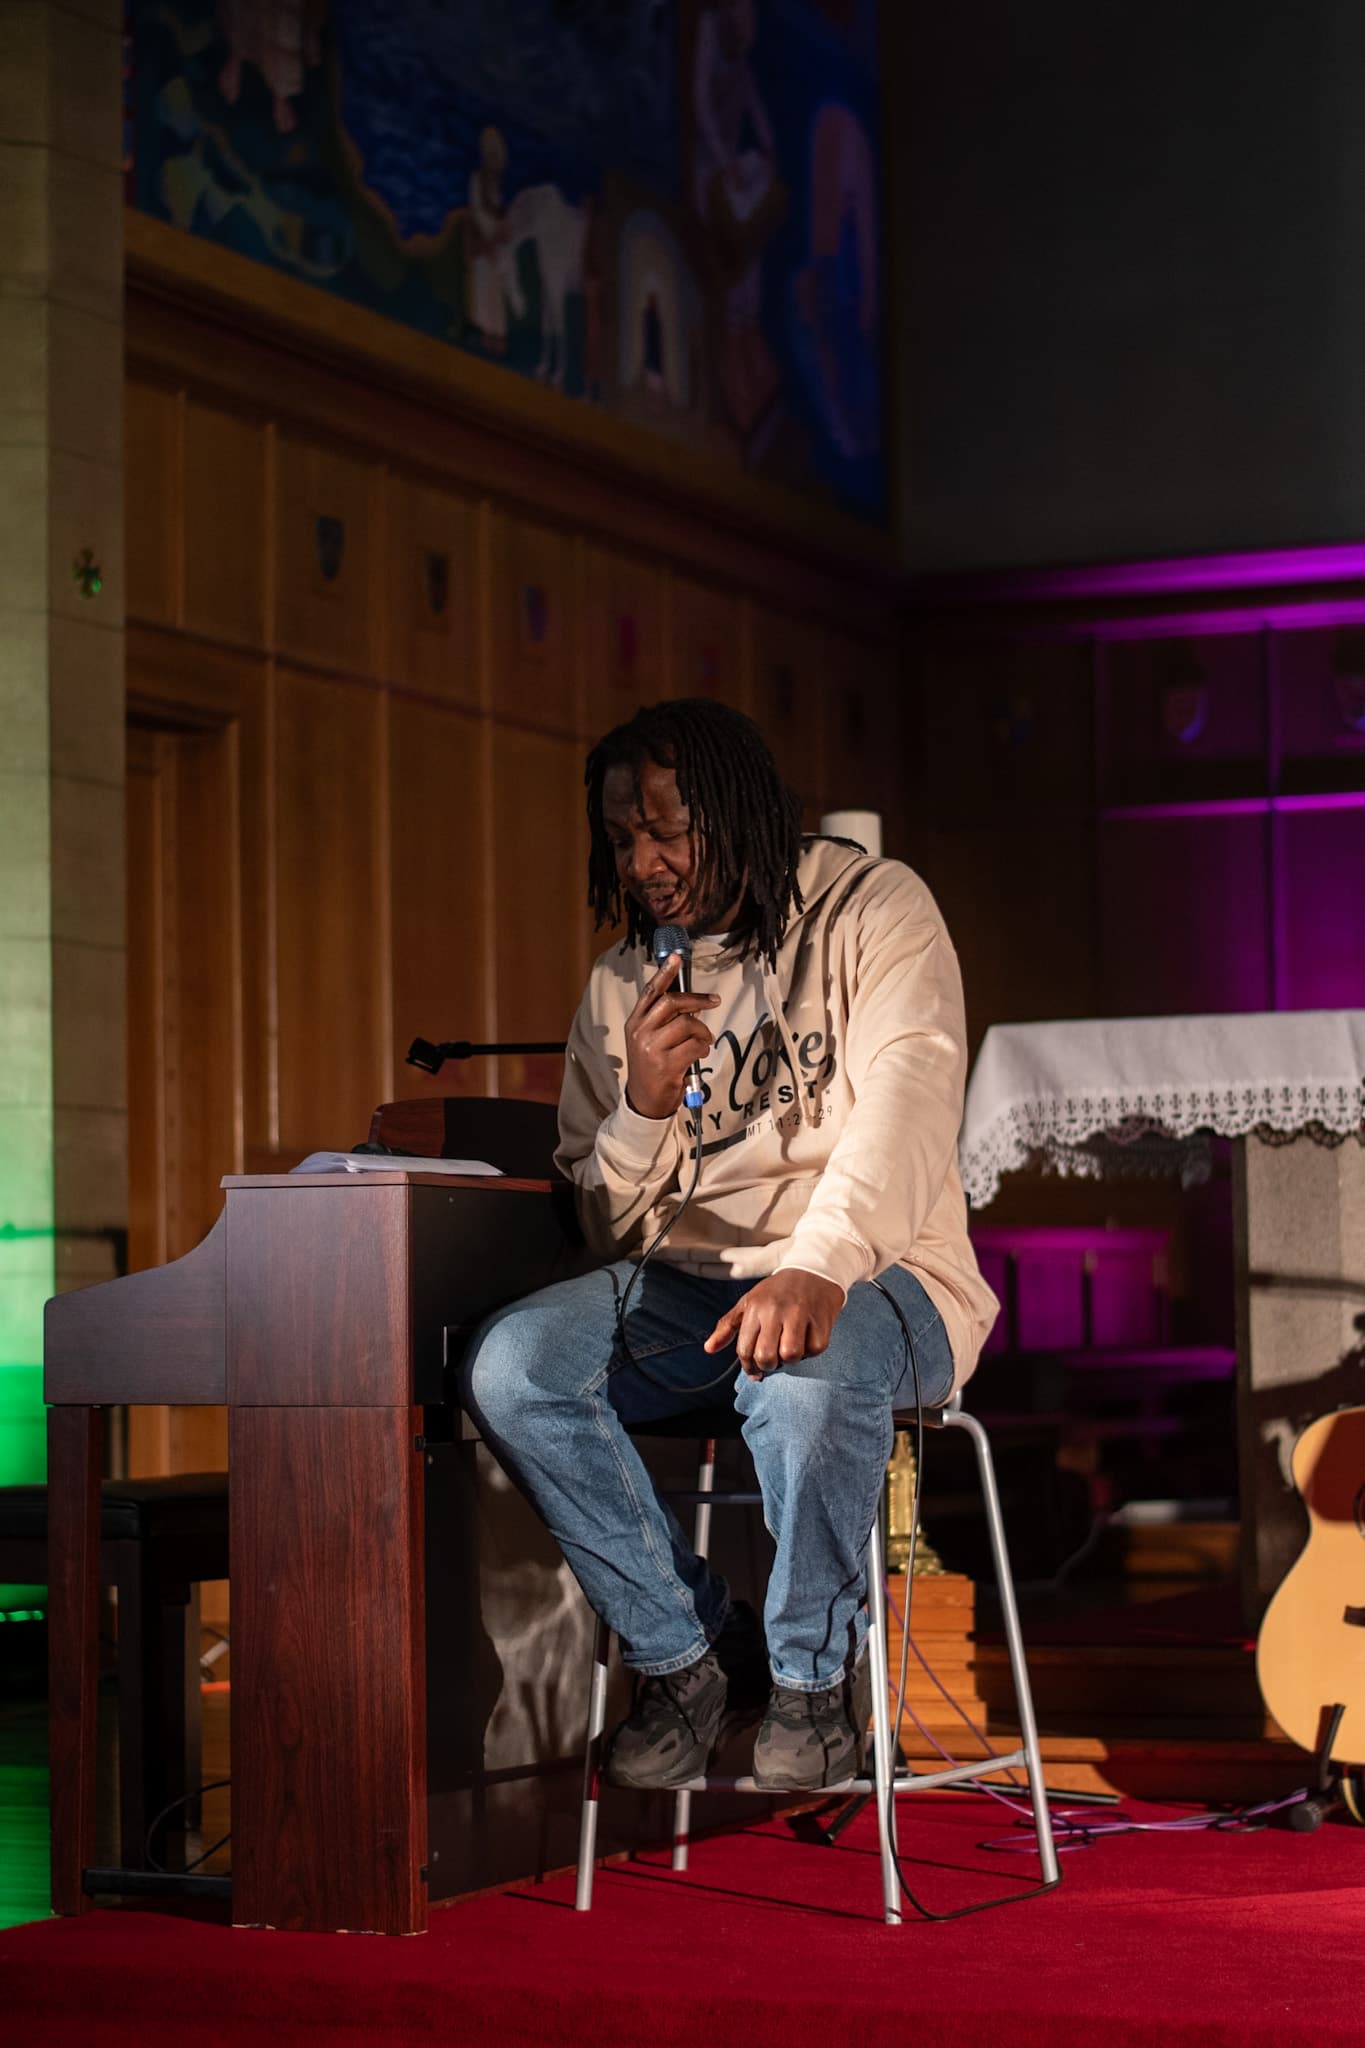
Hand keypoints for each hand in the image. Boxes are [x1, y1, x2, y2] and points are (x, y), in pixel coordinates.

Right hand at [624, 953, 719, 1120]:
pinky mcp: (666, 1065)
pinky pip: (696, 1046)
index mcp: (635, 1023)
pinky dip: (703, 1048)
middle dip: (697, 1000)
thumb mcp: (650, 1041)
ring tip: (703, 1040)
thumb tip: (693, 1002)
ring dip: (702, 1031)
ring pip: (687, 1024)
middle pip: (672, 1002)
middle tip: (714, 1001)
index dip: (664, 972)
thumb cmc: (652, 1068)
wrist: (645, 1102)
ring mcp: (652, 1049)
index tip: (677, 957)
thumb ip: (666, 1020)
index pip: (650, 992)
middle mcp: (640, 1033)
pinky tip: (698, 1055)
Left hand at [703, 1270, 845, 1380]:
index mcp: (755, 1307)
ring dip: (790, 1358)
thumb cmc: (777, 1291)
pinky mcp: (822, 1320)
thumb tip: (708, 1349)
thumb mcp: (749, 1302)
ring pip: (790, 1356)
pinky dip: (811, 1350)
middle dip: (769, 1365)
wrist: (814, 1270)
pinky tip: (807, 1337)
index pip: (744, 1350)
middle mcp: (775, 1310)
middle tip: (774, 1358)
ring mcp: (800, 1314)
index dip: (749, 1367)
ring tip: (790, 1346)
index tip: (755, 1371)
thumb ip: (727, 1326)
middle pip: (766, 1357)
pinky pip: (814, 1350)